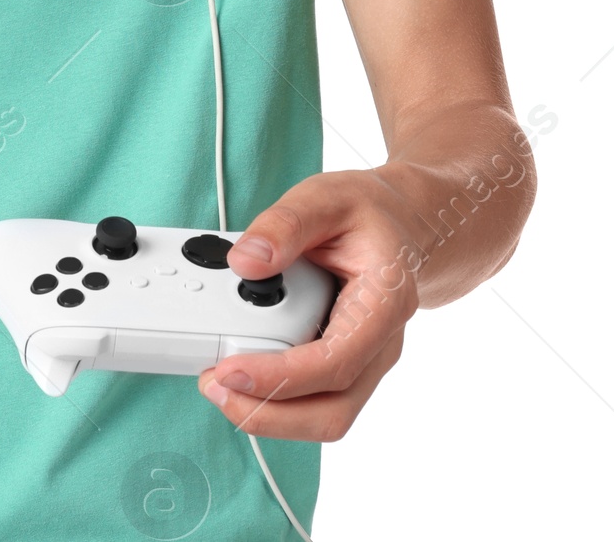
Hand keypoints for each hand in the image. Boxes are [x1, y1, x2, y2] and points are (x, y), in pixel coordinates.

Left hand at [196, 169, 423, 441]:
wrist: (399, 224)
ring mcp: (365, 359)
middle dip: (270, 414)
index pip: (335, 363)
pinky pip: (316, 399)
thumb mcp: (324, 198)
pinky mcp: (346, 363)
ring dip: (270, 414)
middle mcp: (379, 343)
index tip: (231, 371)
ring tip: (218, 384)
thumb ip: (284, 225)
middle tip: (213, 386)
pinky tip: (241, 374)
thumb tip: (245, 262)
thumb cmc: (365, 212)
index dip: (281, 377)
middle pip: (333, 410)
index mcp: (383, 303)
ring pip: (325, 415)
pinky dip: (277, 398)